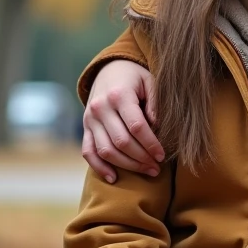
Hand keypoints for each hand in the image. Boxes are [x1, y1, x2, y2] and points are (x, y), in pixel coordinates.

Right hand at [82, 59, 163, 181]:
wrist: (108, 70)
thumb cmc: (135, 78)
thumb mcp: (150, 82)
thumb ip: (155, 103)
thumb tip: (156, 128)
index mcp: (119, 95)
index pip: (136, 126)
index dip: (151, 144)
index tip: (162, 155)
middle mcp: (100, 108)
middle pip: (121, 141)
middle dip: (141, 158)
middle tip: (157, 167)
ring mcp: (90, 119)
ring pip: (106, 150)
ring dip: (127, 165)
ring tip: (146, 171)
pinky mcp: (85, 128)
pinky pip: (88, 152)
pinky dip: (99, 167)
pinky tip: (114, 178)